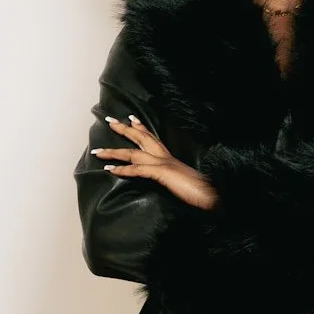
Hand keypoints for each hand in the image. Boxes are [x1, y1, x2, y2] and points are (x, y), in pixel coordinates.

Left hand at [93, 116, 218, 210]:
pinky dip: (123, 169)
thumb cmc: (204, 192)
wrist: (215, 196)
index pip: (154, 139)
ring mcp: (165, 163)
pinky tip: (110, 170)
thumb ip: (175, 179)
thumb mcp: (185, 183)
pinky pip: (138, 169)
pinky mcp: (163, 173)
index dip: (141, 127)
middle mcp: (167, 157)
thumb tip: (171, 180)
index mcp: (172, 159)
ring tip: (98, 152)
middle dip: (124, 129)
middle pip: (142, 138)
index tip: (131, 118)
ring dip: (114, 152)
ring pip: (134, 153)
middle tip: (109, 120)